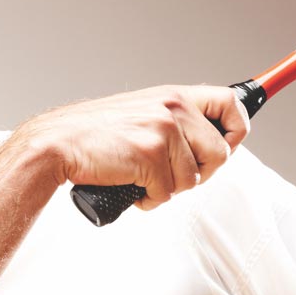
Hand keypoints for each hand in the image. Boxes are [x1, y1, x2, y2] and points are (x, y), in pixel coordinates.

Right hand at [22, 85, 249, 209]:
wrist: (58, 143)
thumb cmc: (96, 135)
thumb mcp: (143, 113)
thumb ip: (175, 121)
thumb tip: (209, 143)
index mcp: (174, 95)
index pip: (230, 103)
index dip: (237, 129)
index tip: (231, 142)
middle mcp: (174, 107)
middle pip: (220, 153)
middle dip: (200, 174)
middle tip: (172, 175)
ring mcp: (164, 130)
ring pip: (195, 178)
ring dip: (170, 188)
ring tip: (143, 178)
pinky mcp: (151, 154)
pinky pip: (169, 192)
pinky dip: (151, 198)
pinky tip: (132, 185)